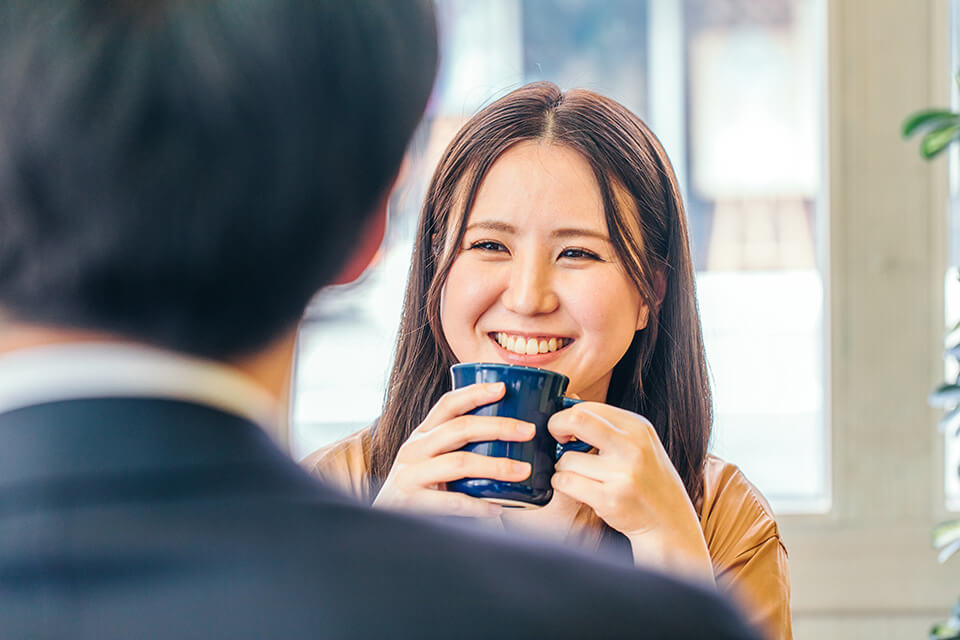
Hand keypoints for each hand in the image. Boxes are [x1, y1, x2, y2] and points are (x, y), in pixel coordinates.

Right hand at [373, 382, 534, 517]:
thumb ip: (456, 448)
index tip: (503, 388)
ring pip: (459, 462)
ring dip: (496, 465)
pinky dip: (478, 505)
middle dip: (498, 426)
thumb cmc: (418, 491)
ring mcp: (410, 475)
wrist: (382, 526)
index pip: (447, 405)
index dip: (475, 393)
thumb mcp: (430, 461)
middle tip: (528, 430)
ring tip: (523, 470)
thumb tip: (507, 437)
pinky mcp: (412, 503)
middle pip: (459, 428)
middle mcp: (414, 449)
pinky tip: (498, 508)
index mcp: (422, 435)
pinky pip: (452, 501)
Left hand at [548, 402, 713, 582]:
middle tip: (557, 440)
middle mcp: (632, 447)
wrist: (669, 520)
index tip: (565, 430)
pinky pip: (566, 482)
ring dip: (562, 467)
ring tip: (579, 475)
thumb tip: (569, 399)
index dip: (567, 416)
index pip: (588, 407)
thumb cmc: (647, 479)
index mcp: (637, 427)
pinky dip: (562, 484)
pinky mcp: (610, 499)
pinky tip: (576, 488)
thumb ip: (606, 423)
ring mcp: (623, 474)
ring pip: (566, 459)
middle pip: (576, 420)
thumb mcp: (638, 442)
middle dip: (556, 427)